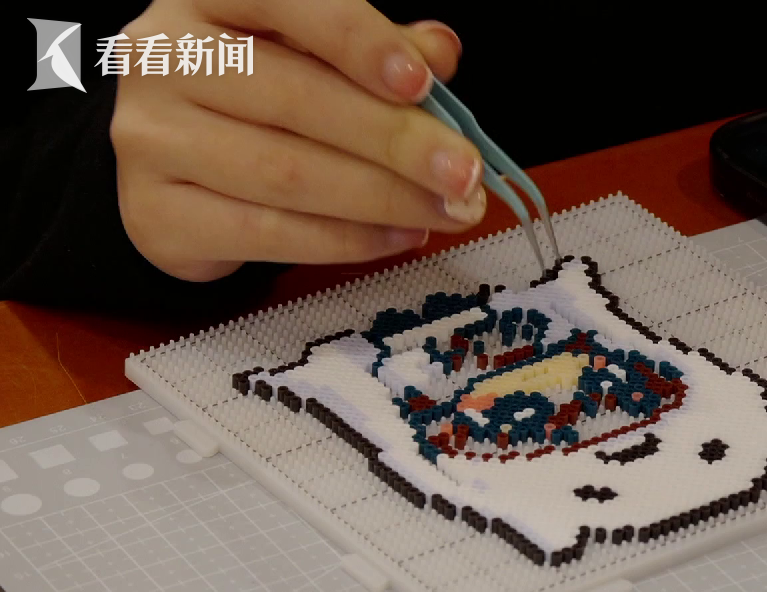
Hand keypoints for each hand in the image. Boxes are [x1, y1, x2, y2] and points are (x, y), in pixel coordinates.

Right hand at [112, 0, 486, 281]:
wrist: (169, 164)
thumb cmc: (257, 95)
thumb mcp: (311, 53)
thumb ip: (377, 48)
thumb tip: (440, 53)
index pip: (283, 1)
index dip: (358, 41)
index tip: (422, 83)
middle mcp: (165, 58)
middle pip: (296, 99)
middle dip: (396, 141)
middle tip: (463, 172)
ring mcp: (151, 139)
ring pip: (287, 174)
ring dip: (384, 198)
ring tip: (446, 210)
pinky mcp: (158, 215)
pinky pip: (269, 233)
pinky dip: (348, 239)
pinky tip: (400, 235)